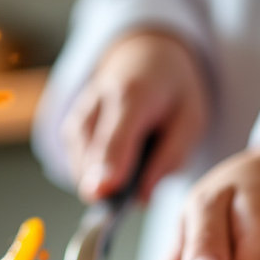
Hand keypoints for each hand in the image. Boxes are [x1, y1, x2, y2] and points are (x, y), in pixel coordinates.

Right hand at [61, 29, 209, 203]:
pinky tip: (118, 161)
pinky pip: (78, 168)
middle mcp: (96, 102)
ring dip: (105, 181)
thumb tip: (141, 200)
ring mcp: (78, 116)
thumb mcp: (191, 120)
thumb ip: (170, 158)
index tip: (102, 193)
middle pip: (92, 158)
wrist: (145, 59)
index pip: (115, 137)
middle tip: (138, 187)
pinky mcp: (68, 131)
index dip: (108, 167)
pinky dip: (97, 175)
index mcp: (133, 94)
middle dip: (111, 185)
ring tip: (133, 161)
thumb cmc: (171, 94)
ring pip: (82, 168)